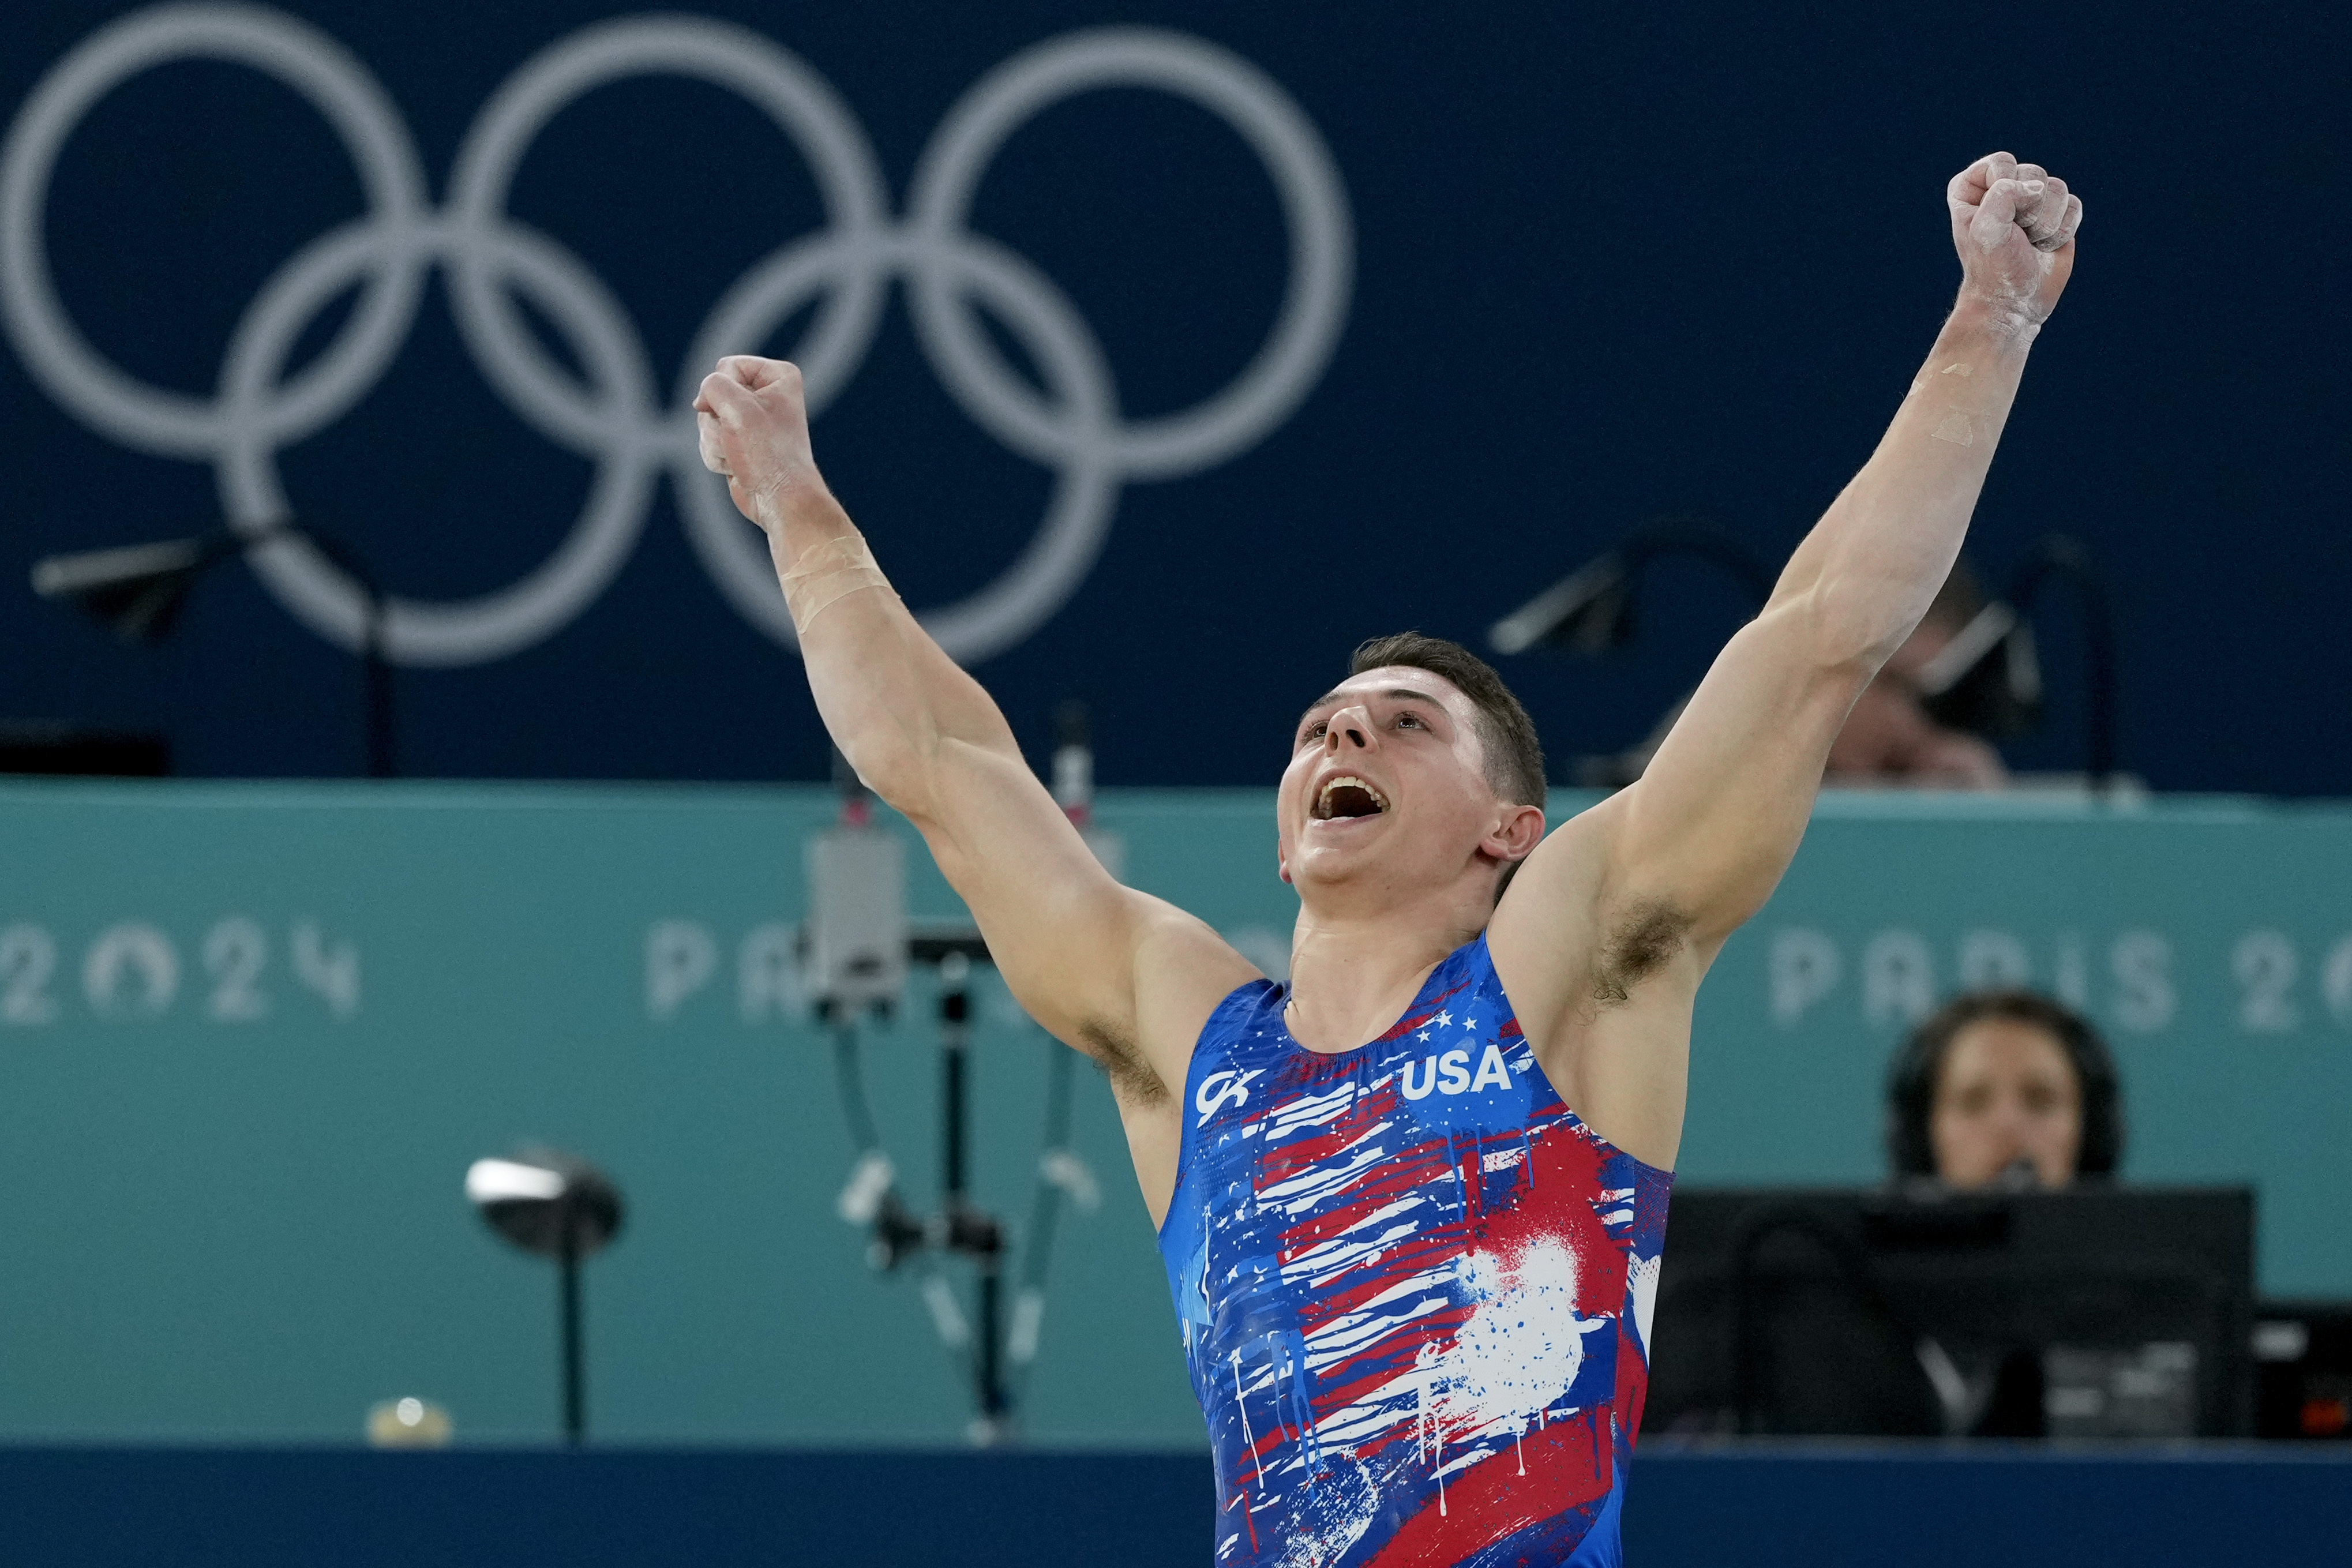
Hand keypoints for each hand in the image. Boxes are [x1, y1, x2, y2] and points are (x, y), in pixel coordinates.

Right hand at [694, 355, 825, 531]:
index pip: (727, 366)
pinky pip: (709, 439)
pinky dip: (716, 455)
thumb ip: (712, 385)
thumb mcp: (737, 407)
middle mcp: (767, 395)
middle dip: (716, 419)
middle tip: (739, 439)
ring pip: (707, 418)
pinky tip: (735, 466)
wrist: (779, 499)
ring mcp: (751, 420)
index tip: (741, 413)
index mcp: (778, 377)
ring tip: (739, 455)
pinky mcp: (739, 442)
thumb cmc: (768, 453)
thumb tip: (702, 402)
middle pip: (714, 393)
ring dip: (715, 440)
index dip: (723, 390)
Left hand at [1947, 151, 2081, 327]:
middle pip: (2033, 173)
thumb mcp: (1986, 231)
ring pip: (2057, 188)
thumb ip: (2003, 196)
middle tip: (2016, 235)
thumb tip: (2037, 187)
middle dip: (2029, 210)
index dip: (2006, 188)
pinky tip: (2046, 246)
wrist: (2014, 301)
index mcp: (1973, 188)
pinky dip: (2063, 230)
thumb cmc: (1993, 268)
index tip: (1997, 219)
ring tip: (2030, 242)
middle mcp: (2002, 188)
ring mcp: (2032, 200)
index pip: (2001, 163)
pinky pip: (2074, 205)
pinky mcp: (2057, 214)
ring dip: (2046, 223)